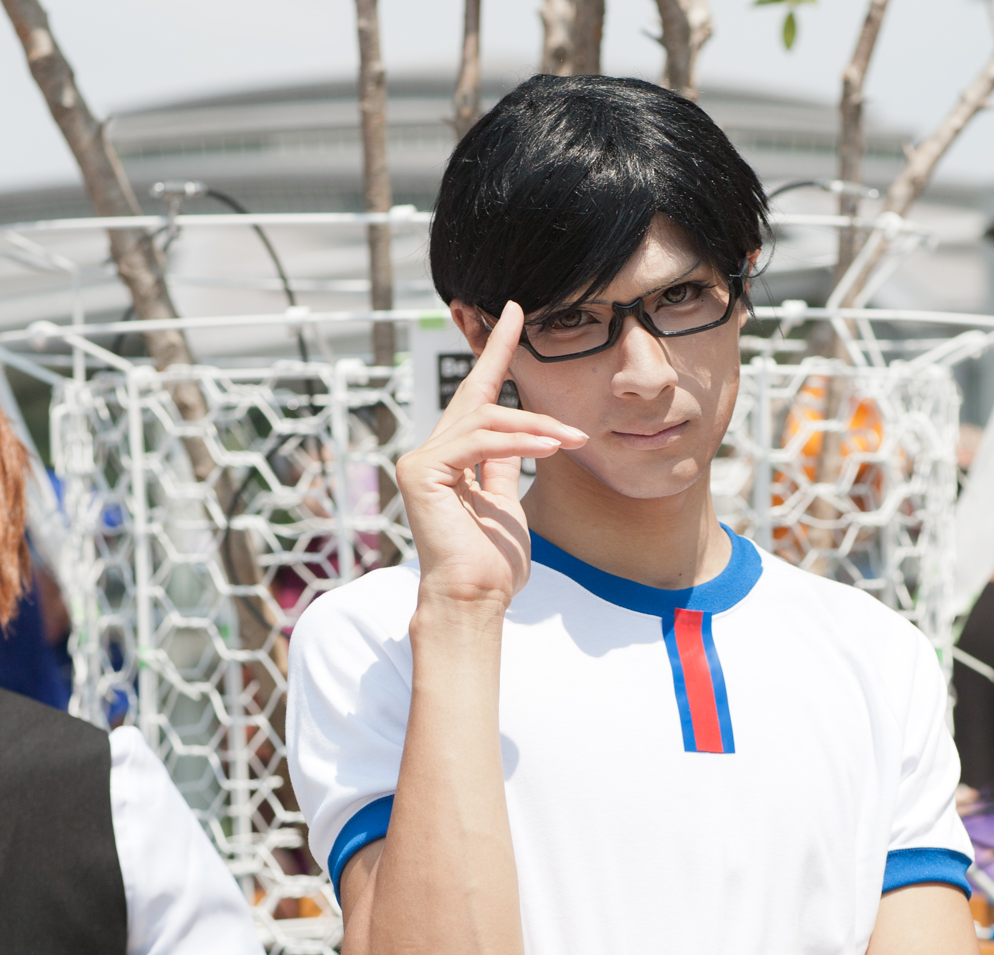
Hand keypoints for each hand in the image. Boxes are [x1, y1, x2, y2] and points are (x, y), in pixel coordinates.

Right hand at [395, 303, 585, 608]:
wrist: (476, 599)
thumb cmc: (493, 565)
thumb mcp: (507, 502)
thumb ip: (506, 465)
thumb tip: (523, 434)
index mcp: (452, 461)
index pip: (476, 401)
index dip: (492, 357)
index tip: (510, 317)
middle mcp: (431, 455)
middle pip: (474, 396)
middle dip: (497, 352)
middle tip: (517, 315)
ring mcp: (421, 461)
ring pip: (485, 419)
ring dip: (536, 425)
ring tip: (572, 438)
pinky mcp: (421, 471)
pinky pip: (479, 441)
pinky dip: (519, 441)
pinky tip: (551, 447)